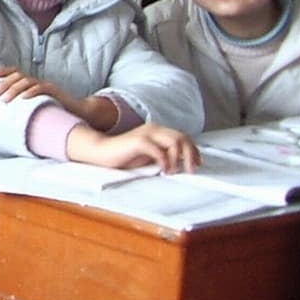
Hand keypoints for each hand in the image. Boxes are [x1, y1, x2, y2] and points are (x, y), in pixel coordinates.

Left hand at [0, 67, 116, 130]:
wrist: (78, 112)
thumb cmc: (53, 110)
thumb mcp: (33, 106)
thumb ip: (21, 105)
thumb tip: (1, 110)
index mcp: (30, 83)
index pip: (14, 72)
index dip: (2, 71)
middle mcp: (37, 81)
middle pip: (17, 76)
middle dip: (4, 84)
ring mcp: (46, 85)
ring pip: (26, 82)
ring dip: (13, 90)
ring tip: (4, 100)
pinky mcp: (54, 91)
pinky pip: (41, 88)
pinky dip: (31, 92)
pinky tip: (23, 98)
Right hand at [67, 123, 199, 173]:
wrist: (102, 151)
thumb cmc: (124, 155)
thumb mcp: (149, 155)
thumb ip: (163, 154)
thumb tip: (181, 163)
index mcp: (157, 131)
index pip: (182, 137)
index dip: (193, 150)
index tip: (197, 164)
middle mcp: (154, 129)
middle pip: (182, 138)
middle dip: (191, 154)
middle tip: (191, 169)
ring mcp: (146, 133)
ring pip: (174, 141)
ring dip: (180, 158)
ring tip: (176, 171)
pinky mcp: (139, 141)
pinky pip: (159, 151)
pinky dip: (166, 162)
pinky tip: (164, 170)